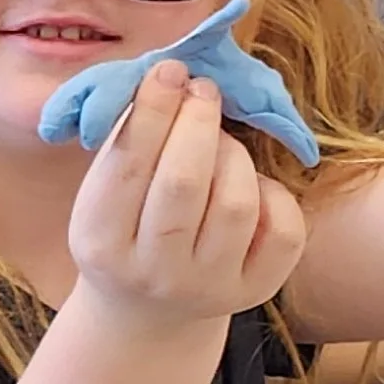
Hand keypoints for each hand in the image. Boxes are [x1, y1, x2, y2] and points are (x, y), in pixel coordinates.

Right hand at [66, 66, 307, 333]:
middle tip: (202, 90)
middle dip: (198, 122)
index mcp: (101, 242)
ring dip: (233, 153)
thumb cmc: (126, 228)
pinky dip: (272, 193)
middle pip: (184, 184)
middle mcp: (154, 273)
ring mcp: (209, 288)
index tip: (171, 70)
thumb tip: (169, 77)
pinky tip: (250, 185)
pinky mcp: (256, 292)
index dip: (153, 111)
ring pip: (237, 203)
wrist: (147, 313)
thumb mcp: (104, 191)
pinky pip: (282, 229)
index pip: (128, 168)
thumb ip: (127, 139)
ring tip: (220, 139)